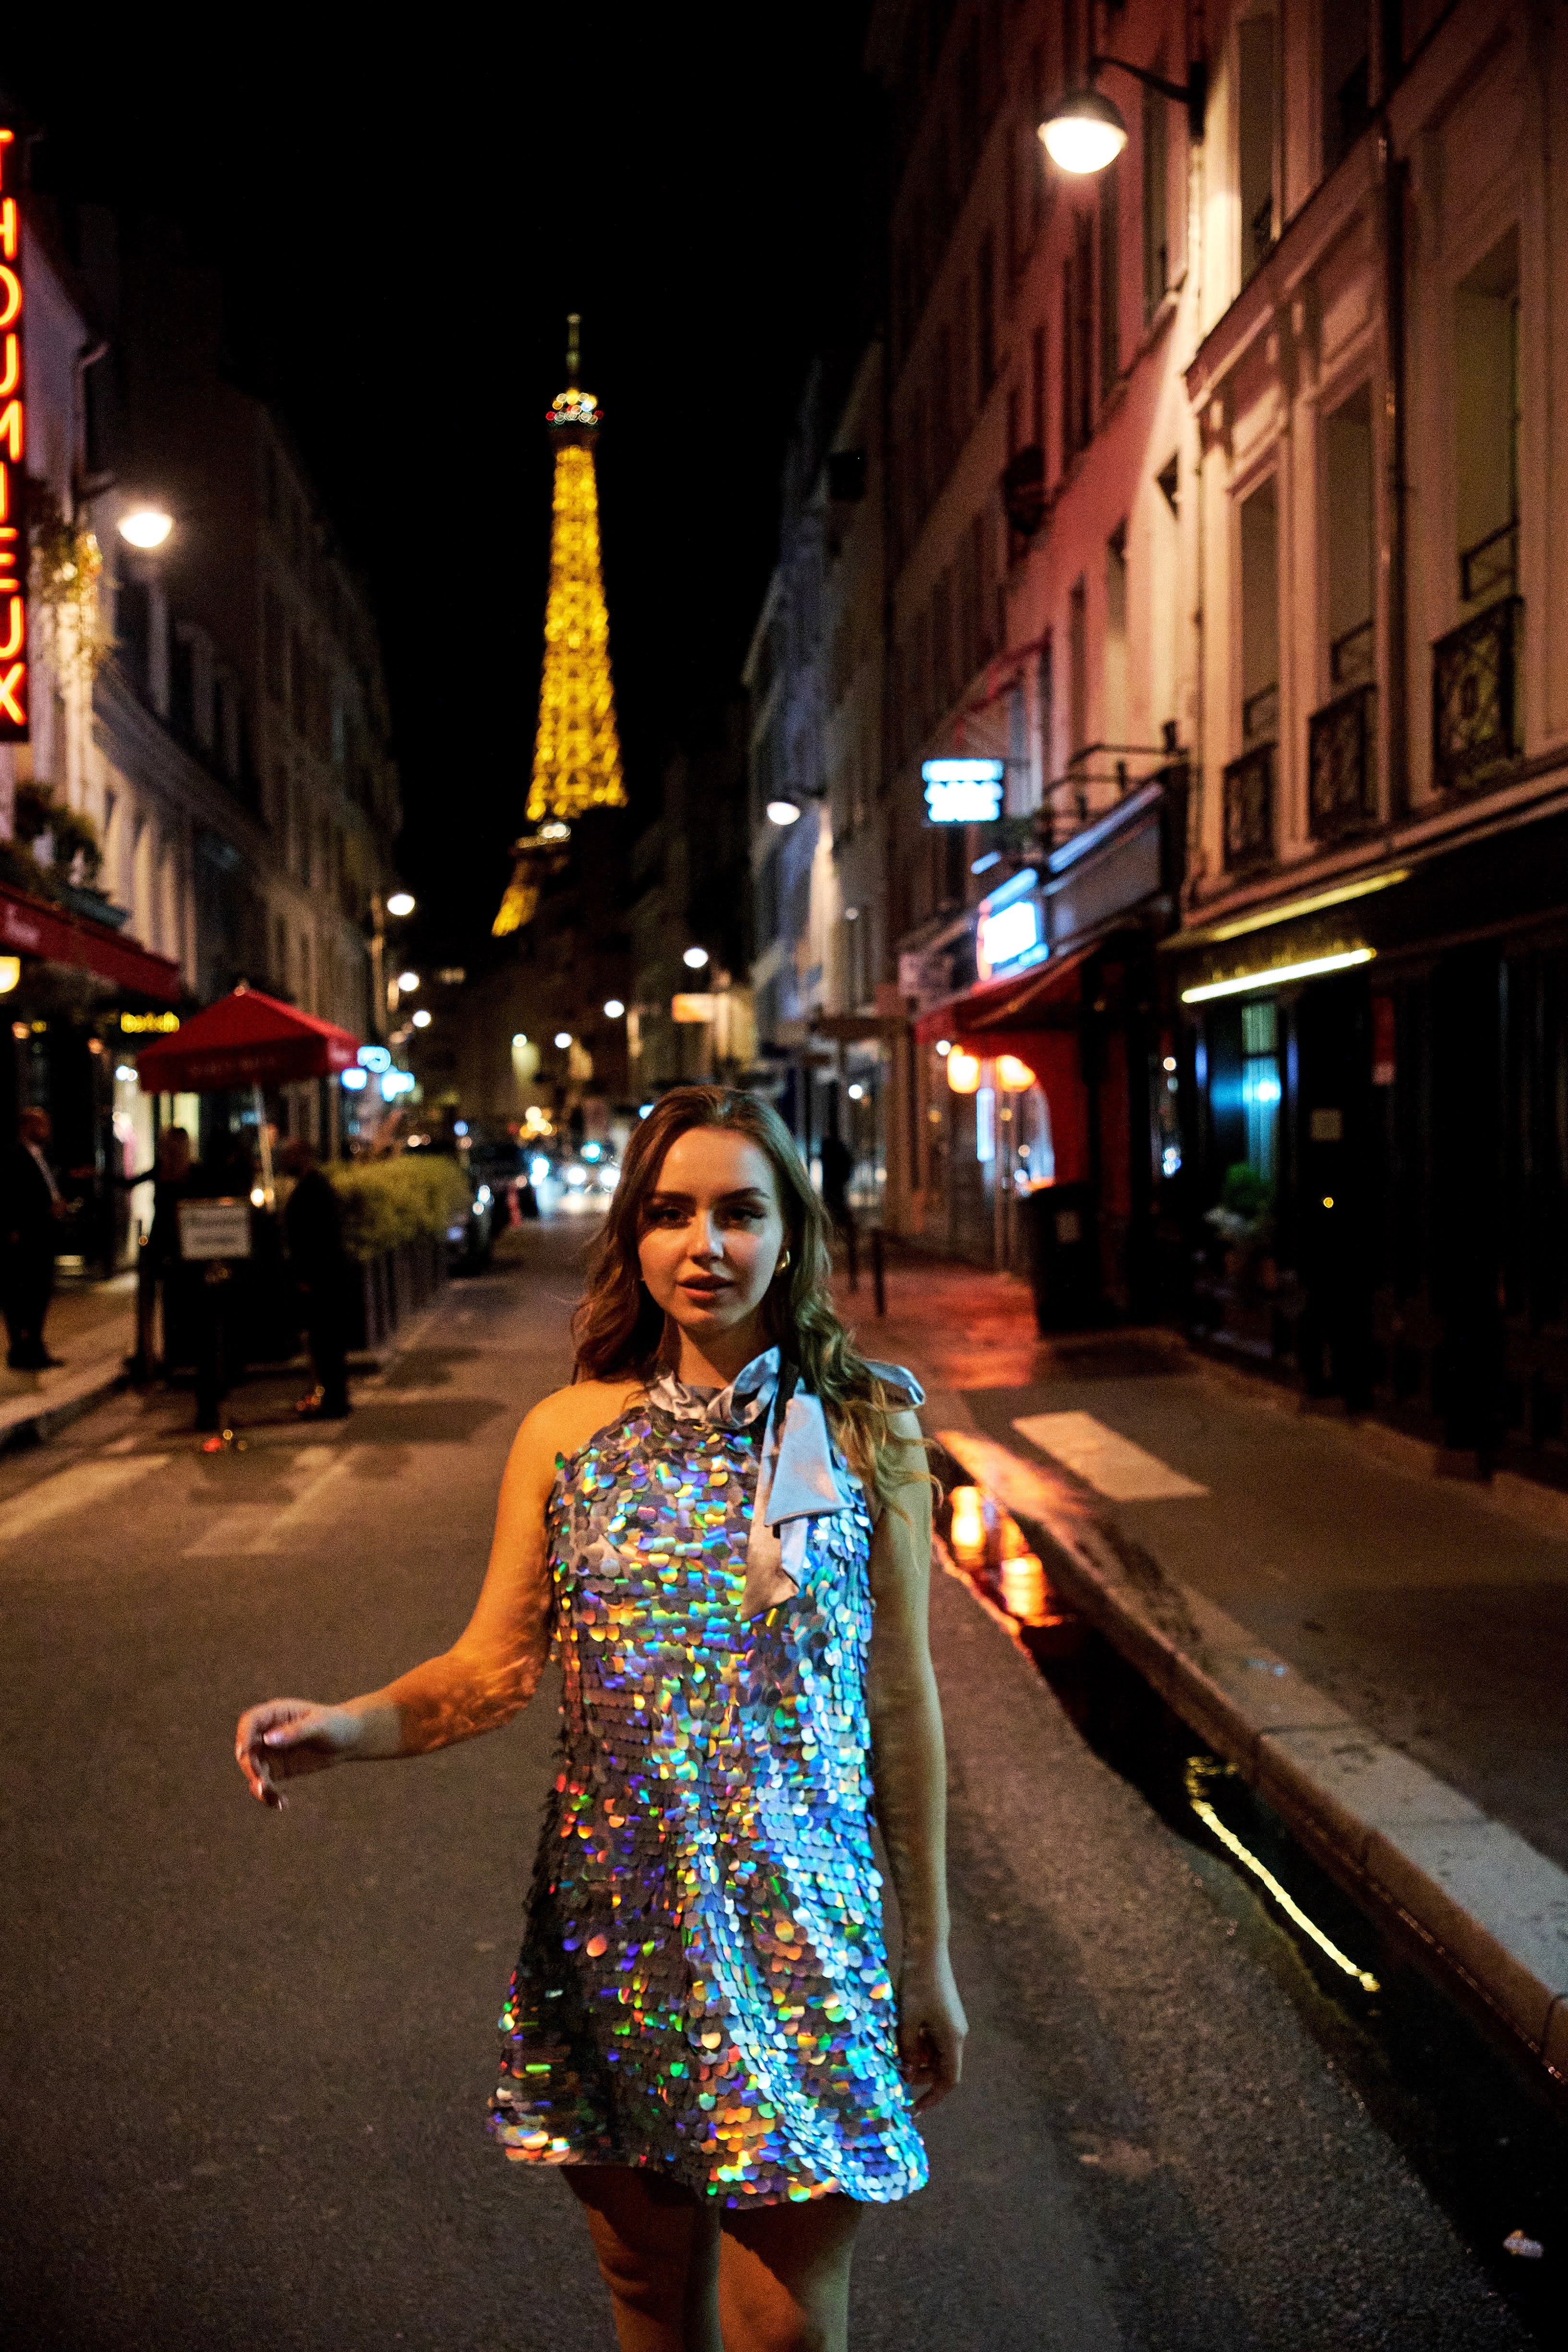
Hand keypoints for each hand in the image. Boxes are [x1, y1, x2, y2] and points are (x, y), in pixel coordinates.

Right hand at [235, 1697, 361, 1808]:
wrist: (348, 1739)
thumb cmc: (335, 1724)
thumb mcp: (319, 1725)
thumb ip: (295, 1731)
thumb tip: (268, 1739)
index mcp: (275, 1714)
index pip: (250, 1722)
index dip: (243, 1736)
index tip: (244, 1753)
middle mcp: (268, 1733)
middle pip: (247, 1750)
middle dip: (250, 1768)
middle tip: (263, 1784)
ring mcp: (271, 1752)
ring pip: (253, 1770)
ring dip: (258, 1785)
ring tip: (273, 1798)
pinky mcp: (277, 1770)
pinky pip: (265, 1784)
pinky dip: (269, 1795)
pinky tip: (281, 1804)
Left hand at [897, 1946, 966, 2111]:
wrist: (927, 1950)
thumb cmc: (917, 1986)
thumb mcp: (907, 2021)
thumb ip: (907, 2051)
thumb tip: (906, 2075)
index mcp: (952, 2039)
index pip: (948, 2080)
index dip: (933, 2098)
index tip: (915, 2110)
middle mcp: (957, 2034)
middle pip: (942, 2067)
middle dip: (920, 2075)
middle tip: (896, 2074)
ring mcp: (952, 2022)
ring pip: (936, 2052)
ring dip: (917, 2057)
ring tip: (896, 2050)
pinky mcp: (945, 2012)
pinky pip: (933, 2037)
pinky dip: (919, 2042)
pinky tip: (902, 2033)